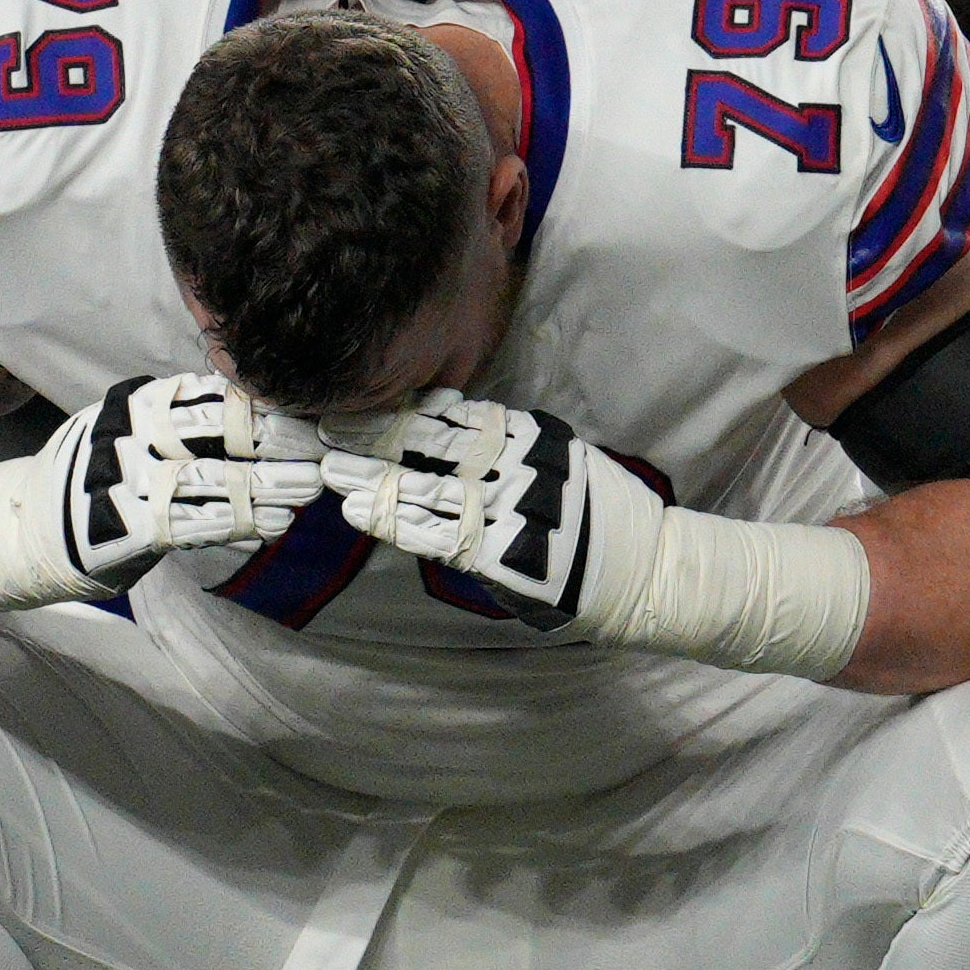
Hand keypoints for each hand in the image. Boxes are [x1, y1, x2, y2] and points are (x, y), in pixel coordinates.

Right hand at [41, 373, 326, 592]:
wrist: (31, 529)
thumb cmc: (102, 479)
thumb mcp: (134, 431)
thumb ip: (185, 421)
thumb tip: (263, 417)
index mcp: (138, 403)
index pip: (213, 398)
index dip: (265, 409)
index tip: (310, 420)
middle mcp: (131, 433)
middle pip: (217, 432)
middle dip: (275, 444)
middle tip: (320, 455)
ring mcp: (127, 479)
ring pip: (212, 479)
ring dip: (267, 487)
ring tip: (307, 491)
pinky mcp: (126, 526)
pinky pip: (195, 523)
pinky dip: (238, 523)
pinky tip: (272, 525)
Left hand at [321, 388, 653, 630]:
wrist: (643, 570)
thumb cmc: (591, 514)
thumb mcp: (555, 457)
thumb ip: (502, 442)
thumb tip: (438, 419)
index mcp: (528, 436)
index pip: (451, 416)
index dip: (399, 409)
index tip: (354, 399)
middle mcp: (518, 465)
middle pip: (432, 445)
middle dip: (375, 437)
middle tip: (325, 428)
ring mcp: (512, 508)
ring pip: (427, 488)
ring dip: (373, 478)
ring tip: (329, 469)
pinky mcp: (506, 552)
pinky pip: (439, 535)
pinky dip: (396, 522)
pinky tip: (359, 511)